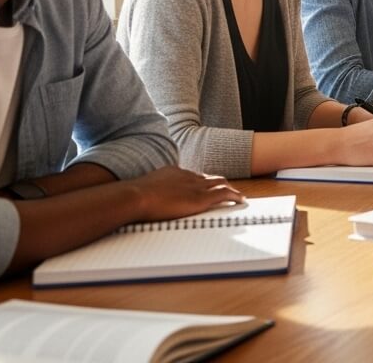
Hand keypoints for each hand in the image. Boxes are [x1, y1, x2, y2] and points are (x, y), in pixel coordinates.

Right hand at [125, 166, 244, 221]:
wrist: (135, 196)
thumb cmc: (131, 197)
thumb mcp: (138, 191)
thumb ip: (143, 194)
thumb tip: (132, 200)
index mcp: (172, 172)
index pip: (192, 176)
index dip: (200, 182)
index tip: (203, 187)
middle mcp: (187, 176)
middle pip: (208, 177)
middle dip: (218, 184)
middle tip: (226, 190)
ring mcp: (196, 186)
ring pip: (220, 183)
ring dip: (230, 189)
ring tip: (237, 196)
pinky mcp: (201, 197)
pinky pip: (225, 194)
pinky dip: (235, 196)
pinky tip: (241, 201)